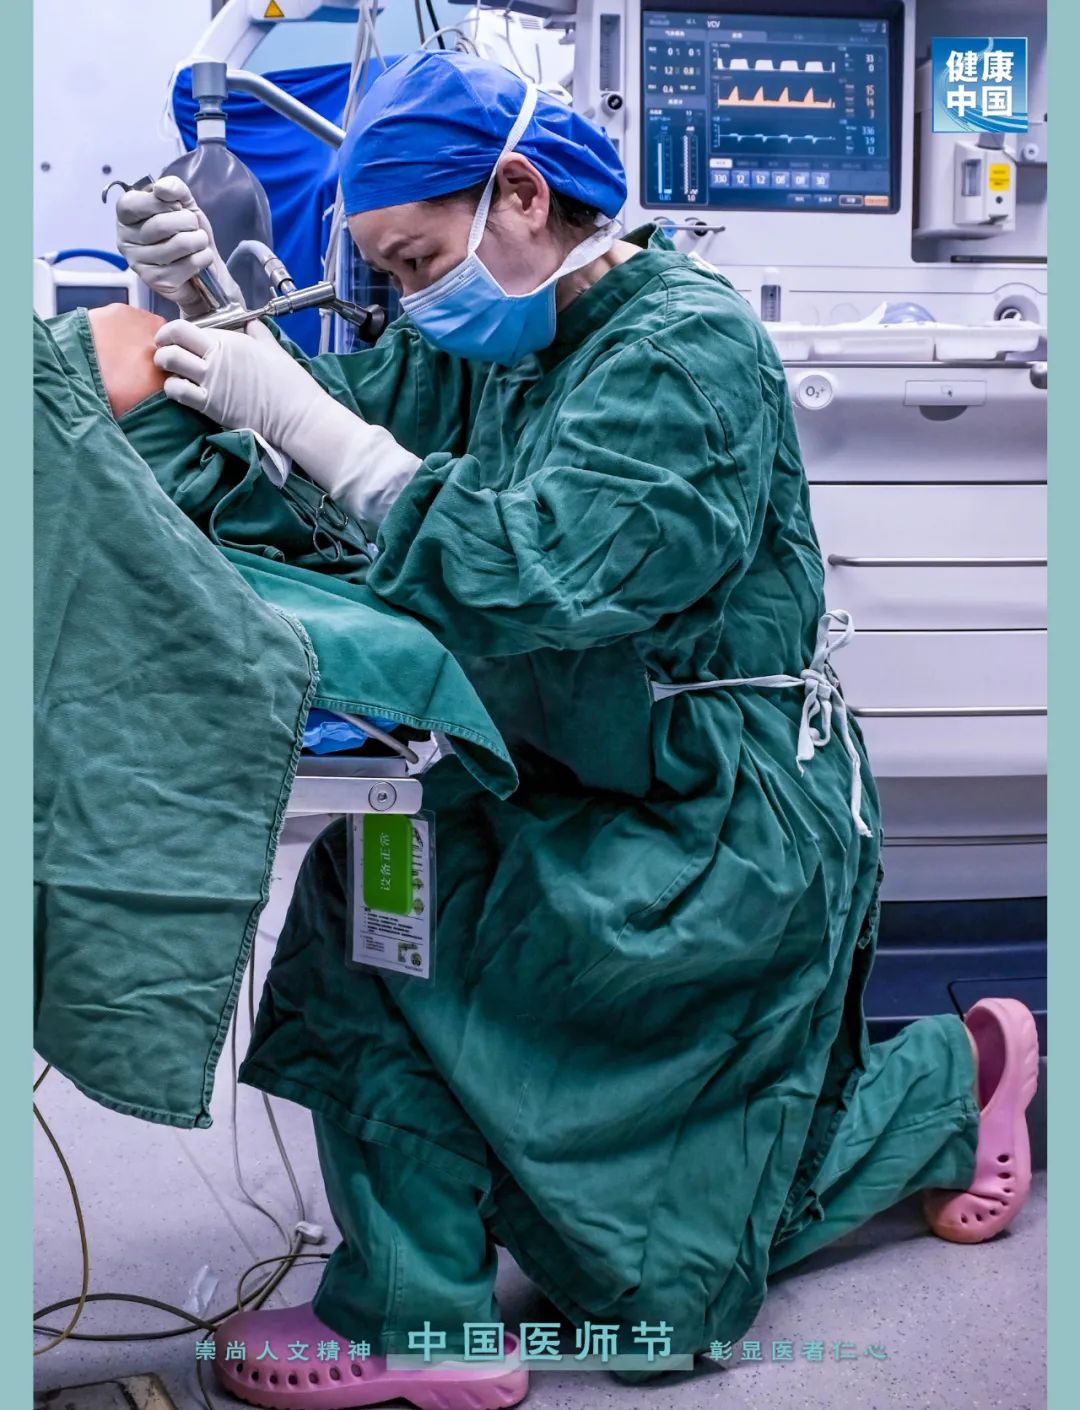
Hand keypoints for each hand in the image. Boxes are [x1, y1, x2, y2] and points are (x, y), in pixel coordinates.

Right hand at [116, 175, 242, 316]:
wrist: (204, 266)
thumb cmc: (187, 232)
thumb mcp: (183, 203)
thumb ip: (174, 188)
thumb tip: (162, 188)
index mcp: (126, 217)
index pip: (133, 203)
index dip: (160, 202)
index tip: (175, 206)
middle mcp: (126, 241)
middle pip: (161, 224)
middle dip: (188, 222)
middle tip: (192, 227)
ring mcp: (139, 264)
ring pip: (179, 244)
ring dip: (199, 240)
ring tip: (197, 243)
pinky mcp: (157, 282)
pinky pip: (189, 264)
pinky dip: (203, 258)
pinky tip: (199, 260)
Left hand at [153, 318, 421, 532]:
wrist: (297, 415)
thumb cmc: (290, 383)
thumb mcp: (274, 348)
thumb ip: (256, 333)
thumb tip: (249, 325)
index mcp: (231, 340)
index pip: (187, 326)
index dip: (173, 330)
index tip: (173, 335)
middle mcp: (217, 356)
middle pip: (173, 340)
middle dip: (162, 343)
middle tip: (163, 349)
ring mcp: (211, 381)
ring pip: (171, 363)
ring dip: (164, 364)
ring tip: (168, 369)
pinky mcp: (210, 405)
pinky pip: (178, 392)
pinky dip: (173, 388)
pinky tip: (178, 389)